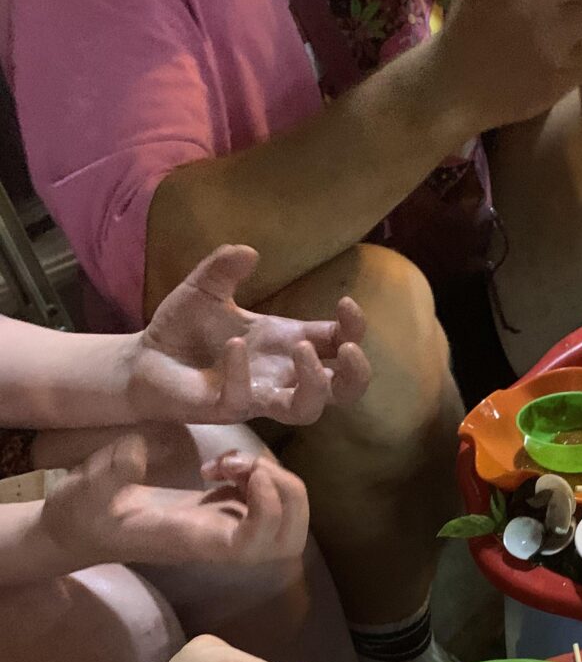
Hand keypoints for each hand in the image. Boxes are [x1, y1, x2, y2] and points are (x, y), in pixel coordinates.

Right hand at [41, 436, 308, 568]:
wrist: (83, 527)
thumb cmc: (82, 514)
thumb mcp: (85, 491)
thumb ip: (109, 471)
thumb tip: (138, 448)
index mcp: (194, 541)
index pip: (255, 545)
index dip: (269, 510)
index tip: (247, 472)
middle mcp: (221, 541)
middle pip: (290, 539)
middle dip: (286, 493)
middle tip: (243, 464)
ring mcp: (228, 528)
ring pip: (289, 521)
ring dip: (273, 481)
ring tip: (229, 462)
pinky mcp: (225, 514)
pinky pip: (268, 502)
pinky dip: (258, 478)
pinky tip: (221, 467)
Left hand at [127, 245, 370, 425]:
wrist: (144, 360)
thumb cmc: (183, 328)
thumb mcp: (204, 288)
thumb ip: (224, 268)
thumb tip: (248, 251)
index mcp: (285, 343)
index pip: (338, 344)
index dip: (353, 328)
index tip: (346, 303)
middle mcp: (281, 375)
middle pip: (343, 391)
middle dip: (357, 373)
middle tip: (348, 349)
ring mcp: (259, 396)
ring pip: (308, 410)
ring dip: (315, 382)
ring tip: (302, 348)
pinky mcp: (229, 408)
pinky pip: (245, 398)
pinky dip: (242, 370)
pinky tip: (232, 344)